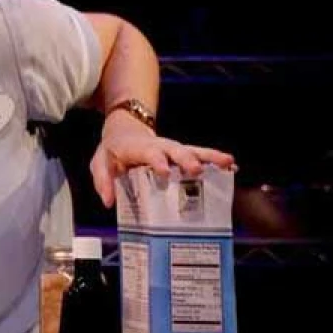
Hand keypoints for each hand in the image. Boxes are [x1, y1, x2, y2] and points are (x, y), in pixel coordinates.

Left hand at [90, 115, 236, 207]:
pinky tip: (232, 168)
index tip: (165, 172)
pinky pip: (202, 156)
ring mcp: (174, 149)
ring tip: (228, 163)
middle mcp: (160, 146)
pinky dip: (216, 161)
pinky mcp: (183, 154)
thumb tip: (108, 202)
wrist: (125, 130)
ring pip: (194, 151)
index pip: (149, 153)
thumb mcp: (101, 163)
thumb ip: (103, 180)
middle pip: (176, 150)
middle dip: (187, 160)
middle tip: (198, 170)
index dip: (157, 161)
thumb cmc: (113, 151)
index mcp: (139, 148)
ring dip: (210, 157)